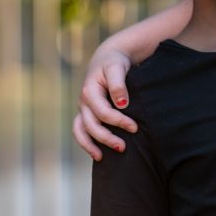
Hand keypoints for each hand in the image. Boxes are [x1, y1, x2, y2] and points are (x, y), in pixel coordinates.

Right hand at [73, 46, 136, 160]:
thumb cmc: (114, 63)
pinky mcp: (86, 113)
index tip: (135, 127)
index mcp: (89, 90)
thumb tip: (122, 104)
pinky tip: (97, 153)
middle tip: (123, 147)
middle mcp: (83, 101)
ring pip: (80, 130)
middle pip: (91, 125)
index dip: (118, 121)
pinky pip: (80, 131)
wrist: (108, 58)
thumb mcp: (117, 68)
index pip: (102, 112)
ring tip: (102, 157)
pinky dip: (86, 142)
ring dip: (90, 145)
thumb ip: (118, 85)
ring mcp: (83, 108)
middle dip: (106, 137)